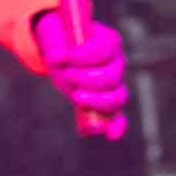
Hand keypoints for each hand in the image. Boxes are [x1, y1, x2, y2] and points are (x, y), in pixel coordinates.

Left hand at [34, 5, 129, 139]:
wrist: (62, 51)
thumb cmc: (62, 44)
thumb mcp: (59, 40)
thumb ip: (58, 48)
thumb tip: (56, 59)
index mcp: (110, 42)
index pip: (104, 51)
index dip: (83, 57)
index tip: (62, 58)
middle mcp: (117, 63)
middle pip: (111, 77)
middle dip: (85, 78)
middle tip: (66, 74)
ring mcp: (115, 84)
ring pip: (116, 98)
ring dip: (94, 100)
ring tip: (75, 94)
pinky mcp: (107, 103)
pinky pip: (120, 118)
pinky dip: (117, 126)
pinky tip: (111, 135)